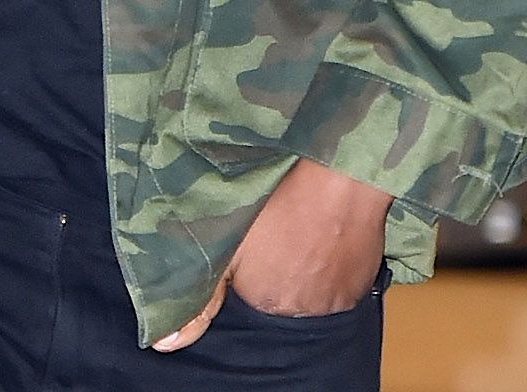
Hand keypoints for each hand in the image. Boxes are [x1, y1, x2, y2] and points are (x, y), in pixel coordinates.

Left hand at [151, 159, 390, 351]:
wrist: (337, 181)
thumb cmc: (278, 200)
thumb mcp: (226, 236)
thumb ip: (199, 294)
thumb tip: (165, 345)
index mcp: (262, 299)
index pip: (248, 289)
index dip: (247, 260)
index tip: (252, 235)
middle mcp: (298, 311)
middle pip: (281, 292)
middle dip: (277, 268)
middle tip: (279, 230)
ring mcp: (334, 301)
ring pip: (312, 287)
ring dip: (307, 267)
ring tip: (305, 229)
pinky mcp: (361, 284)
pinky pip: (342, 280)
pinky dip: (334, 262)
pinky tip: (328, 234)